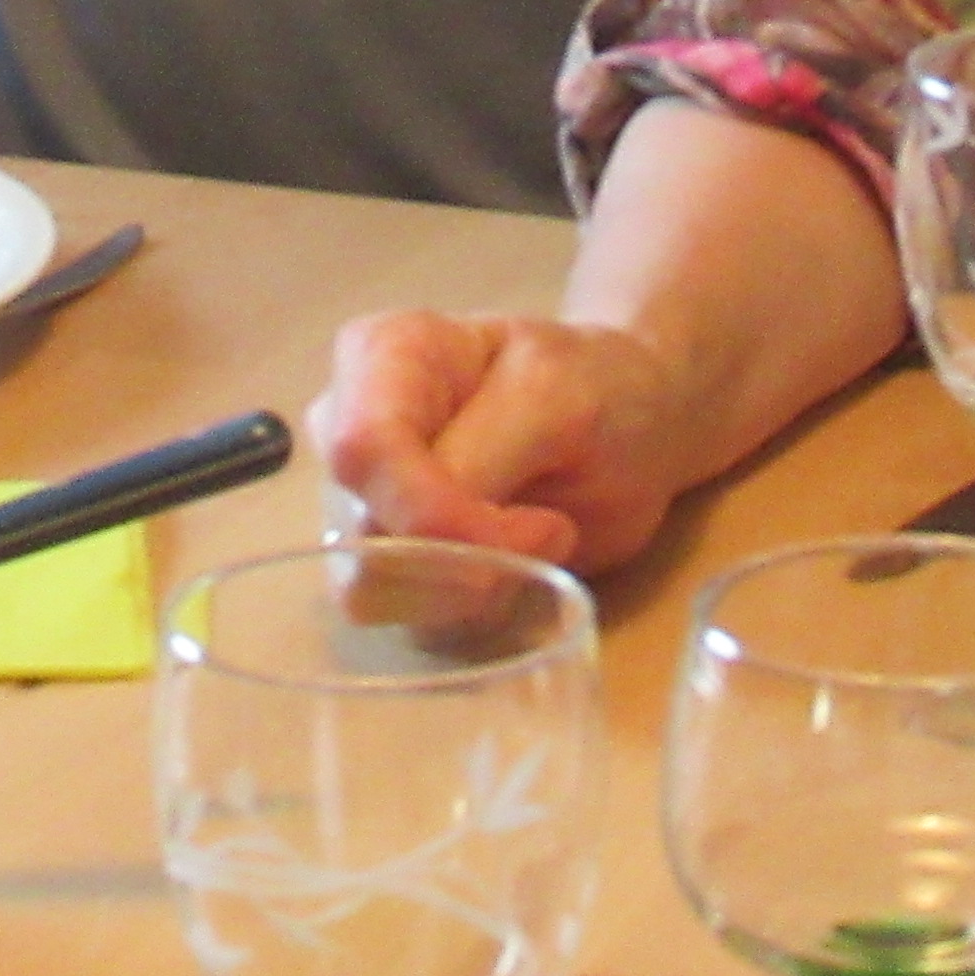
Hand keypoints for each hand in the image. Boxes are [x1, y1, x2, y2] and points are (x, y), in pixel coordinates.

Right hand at [312, 309, 702, 576]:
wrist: (626, 419)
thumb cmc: (594, 386)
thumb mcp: (557, 398)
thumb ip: (485, 454)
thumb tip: (426, 534)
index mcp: (381, 355)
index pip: (363, 450)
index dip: (434, 511)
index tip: (538, 528)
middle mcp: (348, 428)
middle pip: (361, 535)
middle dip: (468, 560)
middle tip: (555, 529)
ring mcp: (360, 499)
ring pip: (377, 594)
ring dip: (477, 590)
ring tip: (541, 534)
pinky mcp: (388, 563)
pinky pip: (413, 620)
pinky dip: (481, 608)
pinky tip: (522, 561)